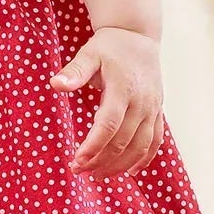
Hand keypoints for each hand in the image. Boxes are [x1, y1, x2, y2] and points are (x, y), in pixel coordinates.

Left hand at [51, 27, 164, 176]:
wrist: (137, 36)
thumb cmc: (109, 47)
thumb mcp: (89, 54)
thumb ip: (74, 71)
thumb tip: (56, 84)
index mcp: (123, 89)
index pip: (108, 126)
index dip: (93, 146)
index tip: (77, 161)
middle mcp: (141, 102)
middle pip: (123, 141)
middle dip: (101, 161)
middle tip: (79, 172)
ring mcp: (152, 109)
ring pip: (140, 146)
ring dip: (120, 166)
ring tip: (98, 176)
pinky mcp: (158, 112)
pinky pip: (155, 141)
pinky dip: (144, 159)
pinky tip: (130, 172)